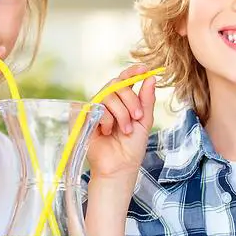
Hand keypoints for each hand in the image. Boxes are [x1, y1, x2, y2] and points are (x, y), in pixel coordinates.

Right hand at [86, 64, 155, 181]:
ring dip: (121, 113)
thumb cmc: (132, 147)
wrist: (120, 167)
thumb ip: (146, 99)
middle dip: (131, 100)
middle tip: (137, 117)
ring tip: (125, 129)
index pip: (125, 80)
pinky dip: (107, 119)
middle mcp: (108, 102)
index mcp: (123, 102)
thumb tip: (151, 77)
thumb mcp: (144, 121)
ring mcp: (96, 108)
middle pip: (118, 84)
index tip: (144, 69)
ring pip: (109, 94)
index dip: (133, 71)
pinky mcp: (84, 116)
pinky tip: (106, 131)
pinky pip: (97, 106)